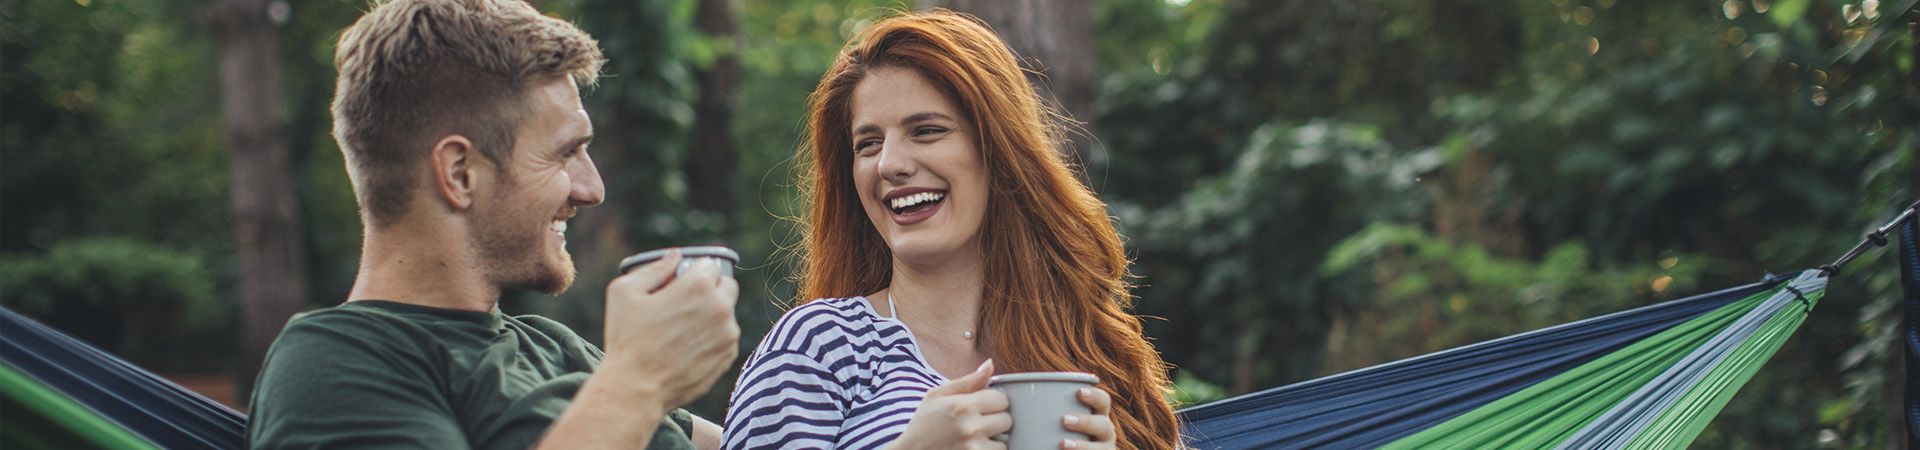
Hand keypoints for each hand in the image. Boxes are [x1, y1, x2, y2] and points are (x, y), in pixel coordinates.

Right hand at [601, 251, 740, 410]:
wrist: (637, 389)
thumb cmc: (627, 340)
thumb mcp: (624, 292)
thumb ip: (654, 268)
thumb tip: (674, 256)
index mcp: (699, 286)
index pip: (710, 265)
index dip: (694, 272)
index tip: (682, 283)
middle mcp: (720, 307)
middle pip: (726, 286)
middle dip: (710, 289)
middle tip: (686, 303)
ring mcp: (728, 333)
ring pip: (727, 313)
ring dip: (711, 315)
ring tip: (682, 331)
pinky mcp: (729, 355)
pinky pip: (725, 337)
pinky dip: (712, 338)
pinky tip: (687, 348)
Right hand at [889, 360, 1010, 449]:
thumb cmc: (922, 425)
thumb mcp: (937, 396)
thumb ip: (968, 381)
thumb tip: (990, 364)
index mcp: (962, 406)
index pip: (1001, 399)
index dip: (993, 402)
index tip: (982, 407)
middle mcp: (970, 427)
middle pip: (1007, 420)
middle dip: (995, 420)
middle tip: (977, 423)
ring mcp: (974, 448)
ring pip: (1004, 441)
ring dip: (994, 440)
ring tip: (974, 438)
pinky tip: (973, 447)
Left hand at [1060, 387, 1116, 448]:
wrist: (1064, 448)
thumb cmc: (1061, 429)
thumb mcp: (1063, 416)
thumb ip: (1055, 406)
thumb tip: (1019, 384)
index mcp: (1098, 413)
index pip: (1103, 401)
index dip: (1094, 396)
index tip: (1079, 392)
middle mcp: (1105, 430)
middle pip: (1103, 425)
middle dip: (1085, 422)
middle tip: (1065, 419)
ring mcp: (1104, 448)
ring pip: (1100, 447)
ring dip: (1082, 445)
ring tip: (1063, 443)